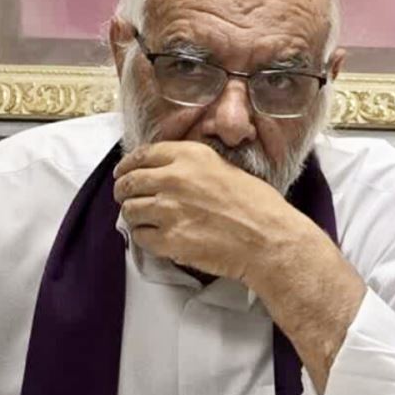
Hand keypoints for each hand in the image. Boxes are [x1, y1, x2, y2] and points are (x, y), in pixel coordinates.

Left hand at [113, 142, 311, 283]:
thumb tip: (170, 175)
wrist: (269, 239)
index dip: (128, 165)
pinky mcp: (167, 239)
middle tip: (128, 197)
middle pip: (129, 182)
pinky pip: (139, 236)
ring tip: (147, 220)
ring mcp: (168, 210)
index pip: (142, 154)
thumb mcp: (227, 169)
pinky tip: (160, 237)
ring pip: (129, 210)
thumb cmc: (259, 207)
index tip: (124, 171)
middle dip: (124, 190)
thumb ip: (194, 168)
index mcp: (191, 156)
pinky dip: (145, 237)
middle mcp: (175, 178)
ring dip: (134, 215)